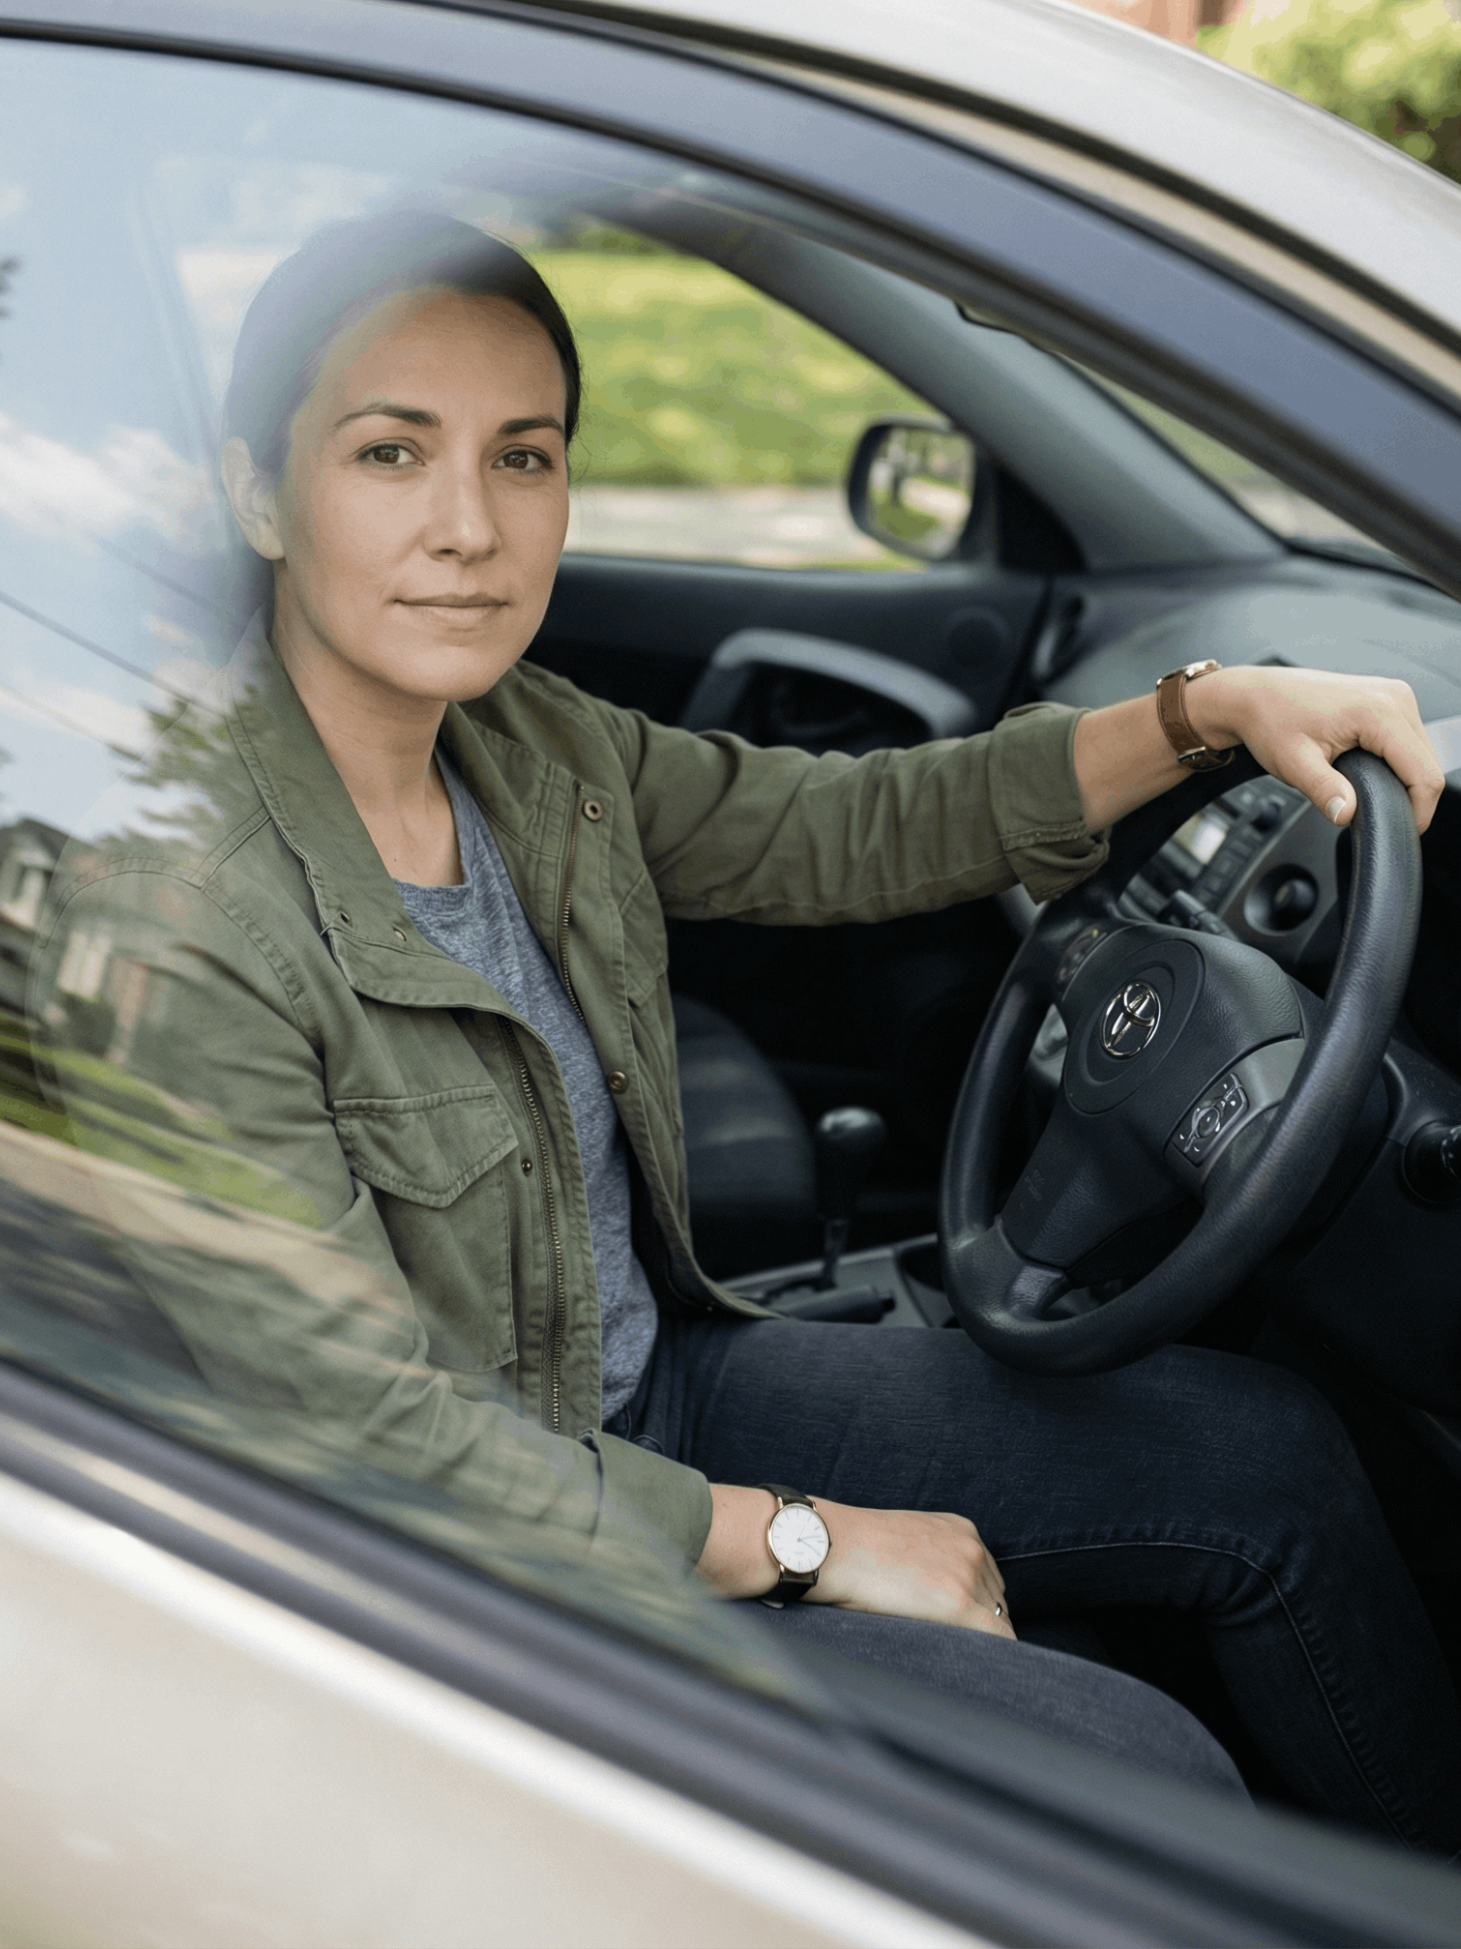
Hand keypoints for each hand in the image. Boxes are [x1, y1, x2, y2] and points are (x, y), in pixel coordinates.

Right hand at [809, 1499, 1014, 1639]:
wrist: (835, 1545)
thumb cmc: (856, 1547)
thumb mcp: (906, 1539)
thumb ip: (931, 1558)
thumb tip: (935, 1591)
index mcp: (962, 1530)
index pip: (988, 1578)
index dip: (975, 1606)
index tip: (960, 1626)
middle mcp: (973, 1549)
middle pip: (996, 1601)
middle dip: (978, 1623)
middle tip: (949, 1643)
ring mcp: (969, 1576)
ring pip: (997, 1622)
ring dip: (978, 1640)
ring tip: (950, 1656)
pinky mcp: (958, 1605)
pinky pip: (1000, 1640)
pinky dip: (993, 1658)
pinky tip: (978, 1673)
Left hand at [1186, 665, 1444, 832]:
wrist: (1256, 695)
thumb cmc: (1271, 720)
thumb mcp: (1293, 763)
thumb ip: (1324, 790)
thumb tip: (1347, 814)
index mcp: (1379, 711)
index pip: (1424, 774)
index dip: (1417, 811)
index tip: (1396, 830)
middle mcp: (1395, 697)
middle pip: (1428, 766)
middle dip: (1409, 797)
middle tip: (1371, 813)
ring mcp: (1396, 695)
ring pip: (1423, 754)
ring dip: (1403, 780)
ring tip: (1363, 789)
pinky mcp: (1390, 700)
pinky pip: (1409, 742)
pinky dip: (1397, 763)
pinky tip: (1368, 770)